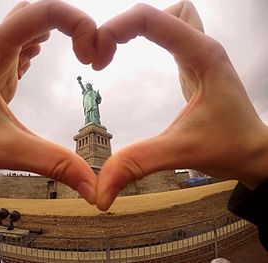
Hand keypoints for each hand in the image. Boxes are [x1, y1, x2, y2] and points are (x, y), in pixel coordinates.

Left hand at [0, 0, 97, 203]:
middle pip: (40, 10)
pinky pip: (24, 40)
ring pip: (31, 21)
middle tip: (89, 52)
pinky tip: (45, 56)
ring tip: (80, 53)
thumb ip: (53, 162)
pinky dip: (43, 41)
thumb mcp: (8, 151)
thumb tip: (92, 184)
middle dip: (72, 23)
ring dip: (60, 30)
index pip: (43, 11)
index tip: (89, 57)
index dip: (77, 24)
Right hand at [95, 1, 267, 210]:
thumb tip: (101, 190)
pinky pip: (171, 33)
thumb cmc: (229, 147)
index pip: (152, 18)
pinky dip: (149, 36)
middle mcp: (202, 47)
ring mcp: (200, 54)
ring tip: (119, 49)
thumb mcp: (180, 152)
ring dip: (142, 26)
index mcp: (202, 55)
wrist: (254, 153)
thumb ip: (137, 164)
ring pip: (170, 16)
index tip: (97, 56)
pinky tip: (138, 54)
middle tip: (107, 50)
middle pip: (162, 10)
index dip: (116, 27)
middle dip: (128, 23)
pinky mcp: (195, 64)